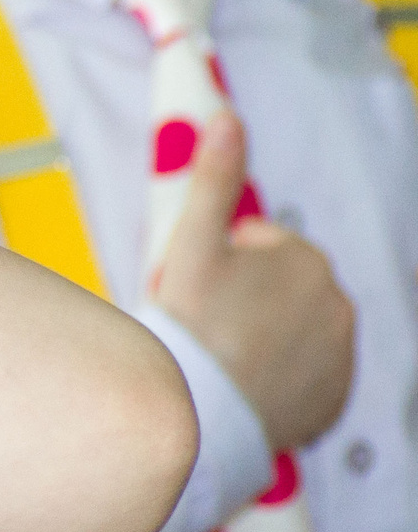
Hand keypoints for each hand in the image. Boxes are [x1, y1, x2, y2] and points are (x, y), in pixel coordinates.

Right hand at [153, 114, 355, 454]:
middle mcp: (336, 302)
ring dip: (265, 336)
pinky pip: (308, 375)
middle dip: (247, 299)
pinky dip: (281, 376)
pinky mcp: (335, 396)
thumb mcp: (191, 245)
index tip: (198, 291)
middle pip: (279, 289)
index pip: (260, 247)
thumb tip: (227, 116)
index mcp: (303, 259)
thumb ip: (213, 178)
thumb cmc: (191, 326)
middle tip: (206, 325)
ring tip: (223, 357)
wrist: (202, 415)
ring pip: (295, 330)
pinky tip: (245, 384)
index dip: (220, 265)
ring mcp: (340, 353)